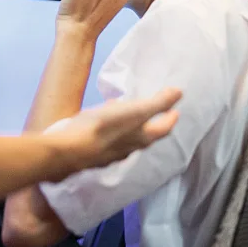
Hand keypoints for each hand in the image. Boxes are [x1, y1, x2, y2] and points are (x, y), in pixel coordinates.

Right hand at [48, 87, 181, 177]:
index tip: (175, 111)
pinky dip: (112, 129)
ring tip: (128, 114)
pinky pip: (108, 139)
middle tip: (156, 113)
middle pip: (146, 137)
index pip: (163, 129)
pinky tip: (103, 122)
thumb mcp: (134, 111)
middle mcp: (129, 149)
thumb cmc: (103, 127)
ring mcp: (110, 154)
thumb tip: (180, 93)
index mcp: (142, 139)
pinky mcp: (93, 153)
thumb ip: (157, 103)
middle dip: (152, 125)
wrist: (68, 150)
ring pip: (126, 140)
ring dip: (131, 127)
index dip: (170, 119)